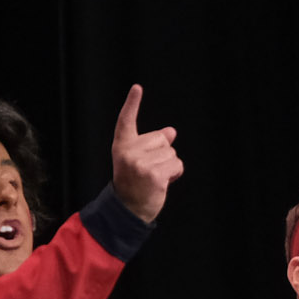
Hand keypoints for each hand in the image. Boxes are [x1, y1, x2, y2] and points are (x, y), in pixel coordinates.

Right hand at [110, 84, 183, 223]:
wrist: (129, 210)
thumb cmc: (135, 183)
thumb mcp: (139, 160)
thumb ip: (153, 144)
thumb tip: (172, 131)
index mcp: (122, 145)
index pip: (126, 120)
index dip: (132, 103)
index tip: (137, 88)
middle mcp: (129, 152)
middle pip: (162, 139)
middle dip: (163, 153)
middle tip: (148, 171)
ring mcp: (140, 164)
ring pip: (172, 153)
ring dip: (169, 166)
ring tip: (154, 179)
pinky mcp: (154, 175)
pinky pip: (177, 165)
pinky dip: (175, 174)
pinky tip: (162, 183)